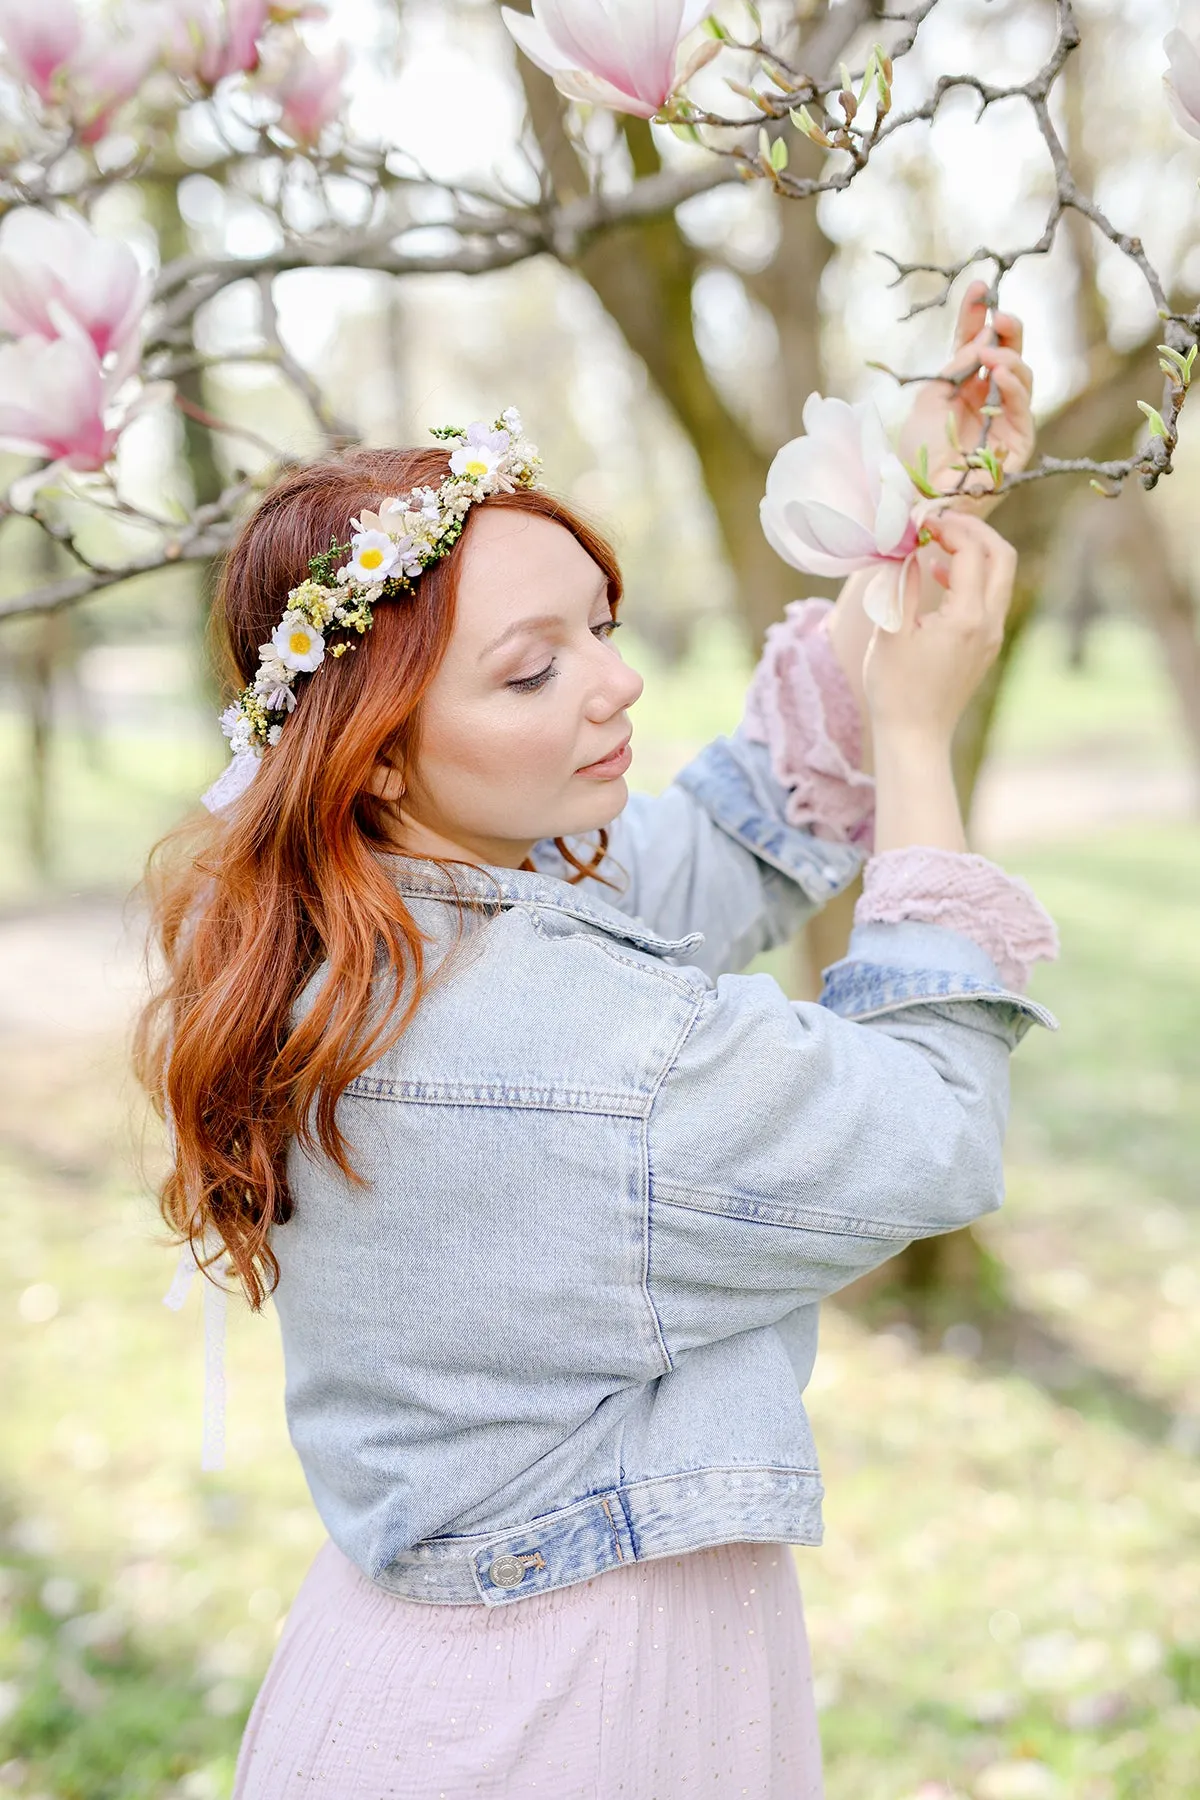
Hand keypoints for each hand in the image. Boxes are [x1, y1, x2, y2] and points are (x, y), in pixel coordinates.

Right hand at [863, 511, 1014, 745]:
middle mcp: (990, 623)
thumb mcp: (891, 632)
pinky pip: (990, 597)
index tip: (921, 523)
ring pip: (1001, 575)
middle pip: (1002, 556)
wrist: (915, 737)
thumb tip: (908, 548)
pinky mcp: (987, 645)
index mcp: (966, 618)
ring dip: (975, 552)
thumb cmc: (895, 690)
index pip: (970, 553)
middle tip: (940, 523)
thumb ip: (903, 584)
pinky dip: (972, 577)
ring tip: (937, 544)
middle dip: (975, 531)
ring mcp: (993, 635)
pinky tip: (939, 578)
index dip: (948, 529)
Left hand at [895, 282, 1034, 514]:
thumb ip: (953, 369)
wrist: (916, 500)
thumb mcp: (929, 400)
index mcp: (965, 388)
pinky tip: (998, 371)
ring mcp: (1006, 422)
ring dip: (1007, 359)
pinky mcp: (1018, 445)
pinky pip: (1022, 410)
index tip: (978, 286)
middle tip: (1000, 315)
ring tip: (988, 353)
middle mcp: (989, 401)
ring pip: (1021, 379)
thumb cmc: (918, 456)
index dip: (977, 316)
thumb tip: (976, 342)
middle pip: (1008, 356)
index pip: (976, 344)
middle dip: (1007, 332)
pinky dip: (1012, 387)